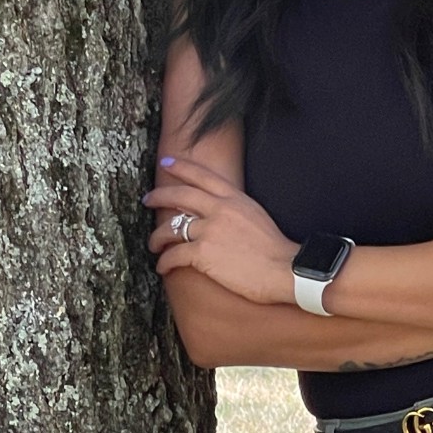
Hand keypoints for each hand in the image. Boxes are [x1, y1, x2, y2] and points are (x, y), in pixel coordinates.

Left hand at [145, 156, 298, 303]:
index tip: (167, 162)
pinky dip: (165, 262)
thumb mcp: (256, 216)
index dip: (182, 167)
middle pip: (180, 195)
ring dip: (157, 237)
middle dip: (159, 196)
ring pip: (171, 228)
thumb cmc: (275, 249)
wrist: (285, 269)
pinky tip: (163, 267)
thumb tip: (220, 214)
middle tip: (147, 199)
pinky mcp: (203, 253)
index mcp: (234, 199)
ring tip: (154, 245)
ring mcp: (210, 230)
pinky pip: (174, 255)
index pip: (202, 175)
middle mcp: (220, 209)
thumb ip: (235, 210)